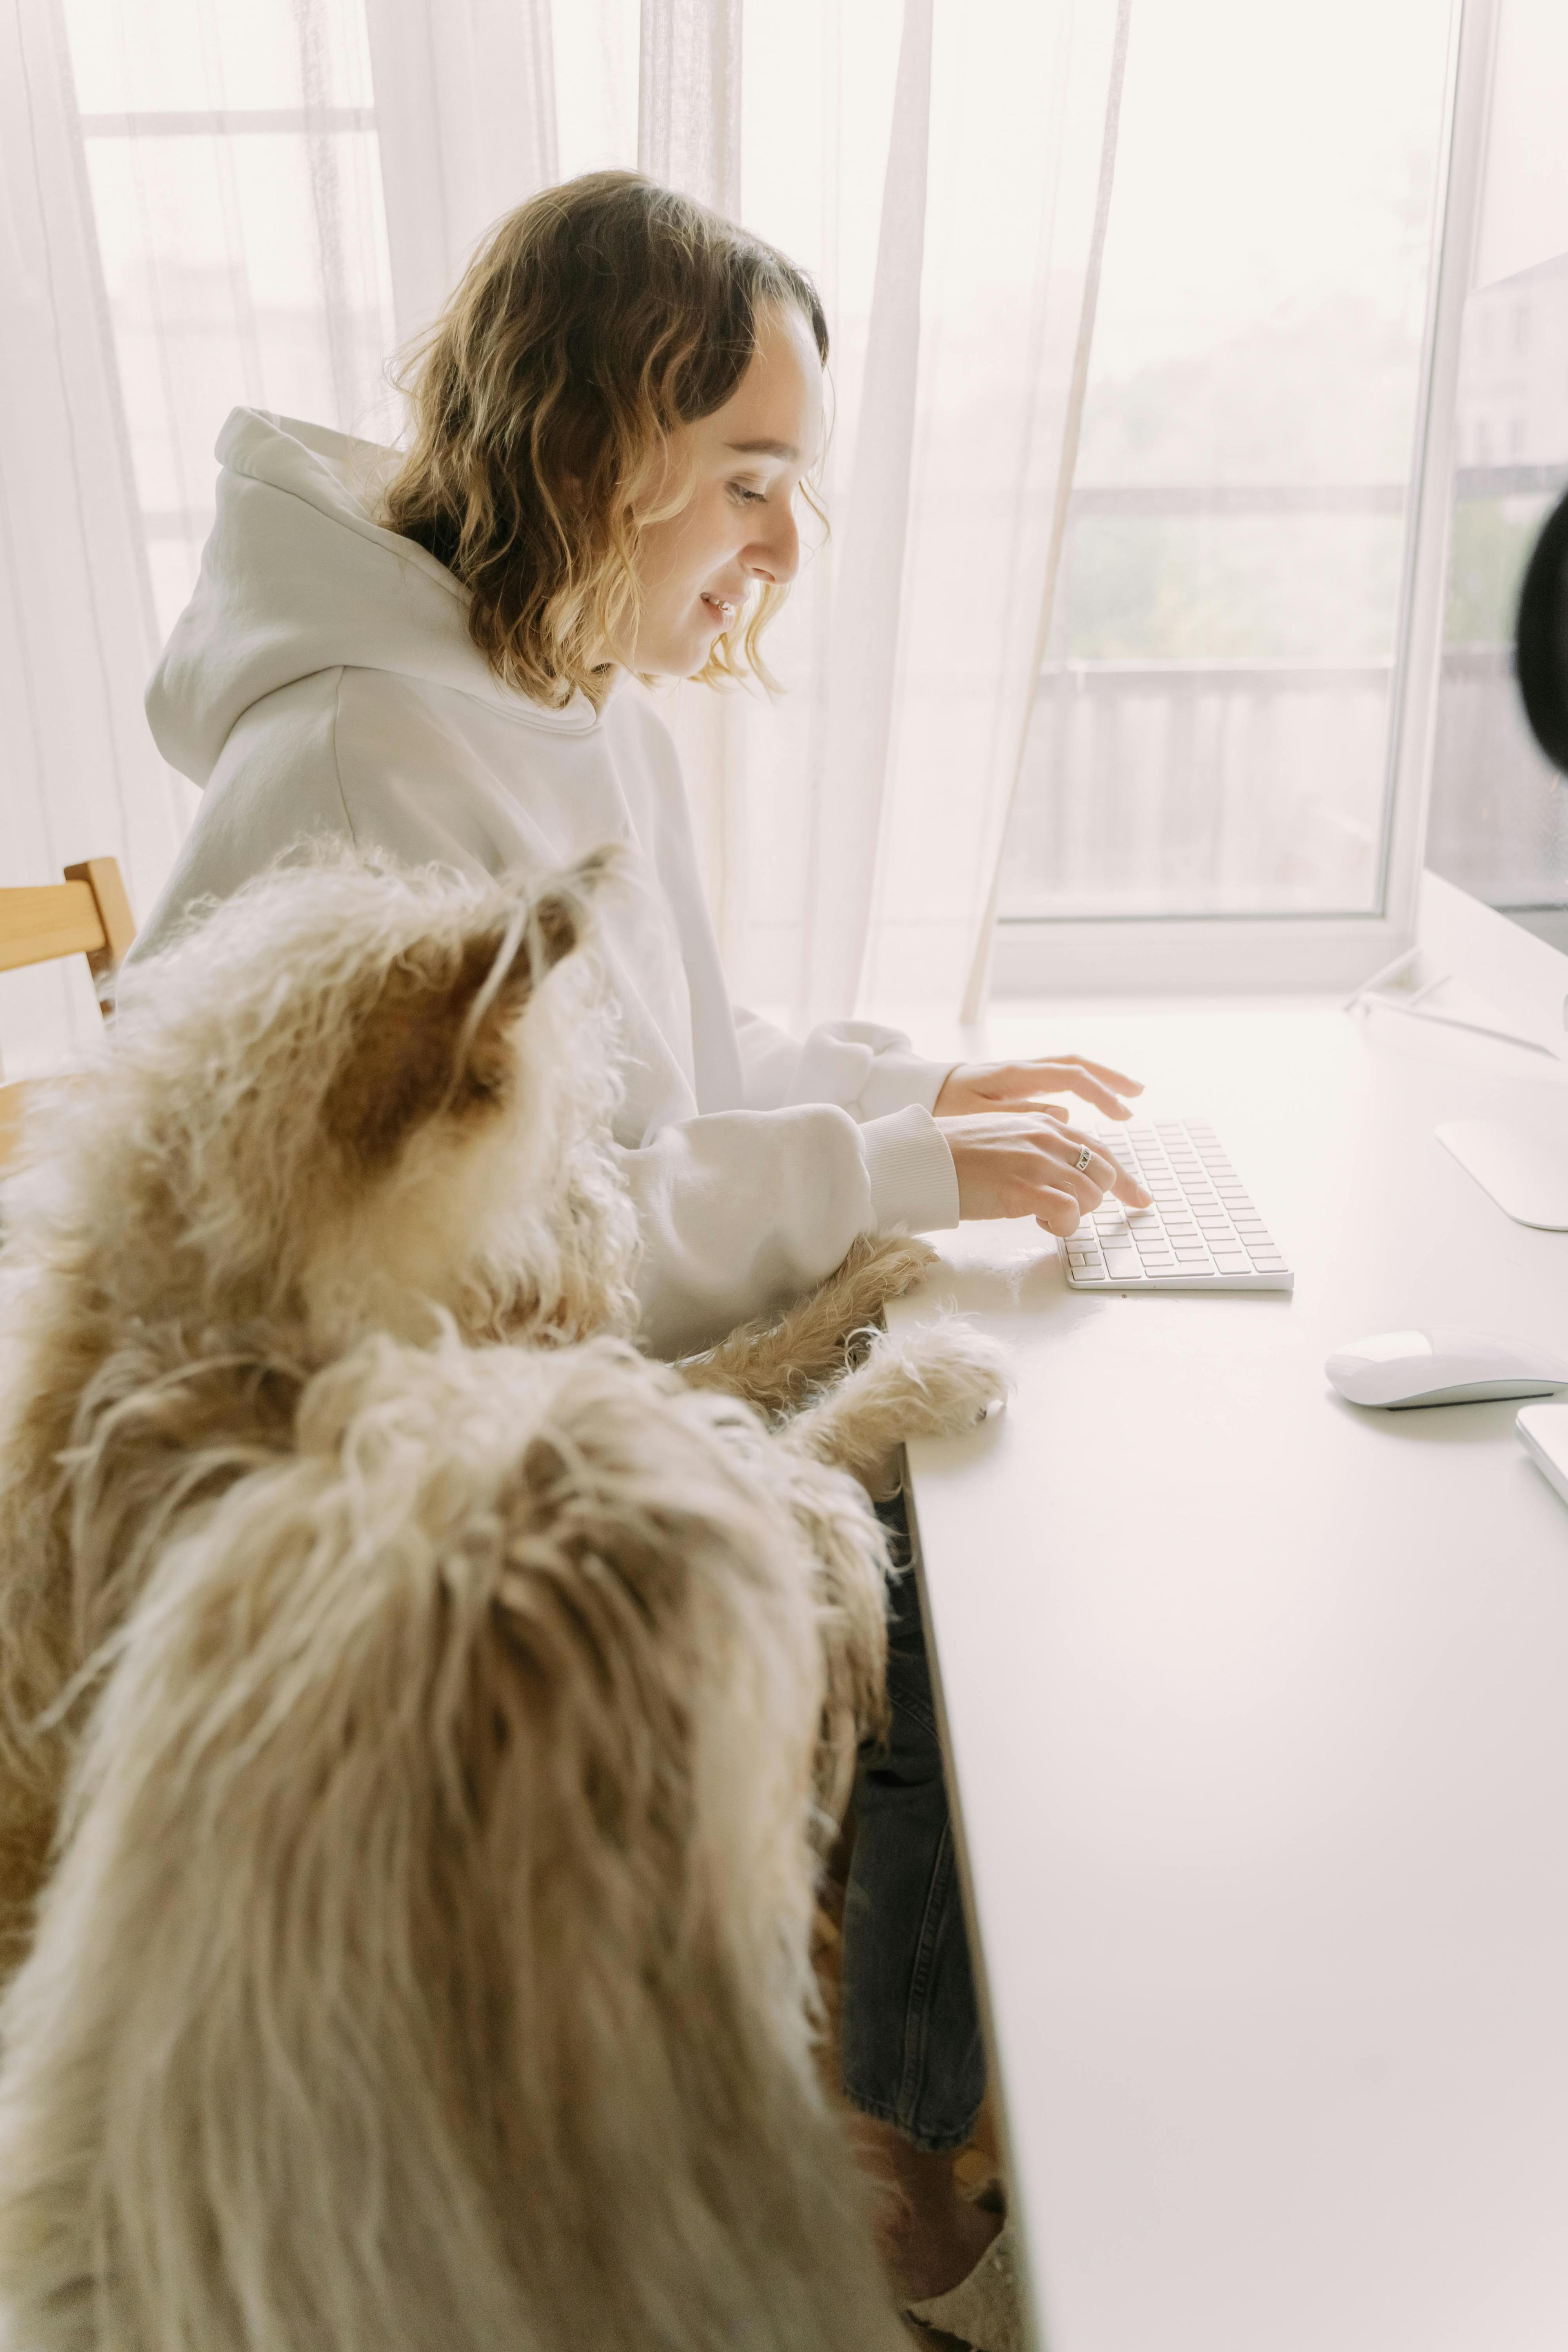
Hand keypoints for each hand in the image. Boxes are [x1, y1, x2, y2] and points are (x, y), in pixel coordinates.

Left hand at [933, 1055, 1143, 1122]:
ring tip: (1129, 1097)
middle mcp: (1024, 1069)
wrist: (922, 1091)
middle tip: (1137, 1098)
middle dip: (1110, 1080)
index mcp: (1016, 1074)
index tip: (1123, 1113)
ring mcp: (1024, 1074)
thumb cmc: (946, 1107)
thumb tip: (1065, 1114)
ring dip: (1101, 1081)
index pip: (1070, 1076)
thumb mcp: (979, 1116)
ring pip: (1071, 1070)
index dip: (1100, 1093)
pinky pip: (1059, 1081)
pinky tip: (1094, 1106)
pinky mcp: (1020, 1084)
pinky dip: (1082, 1089)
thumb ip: (1021, 1115)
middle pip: (1078, 1065)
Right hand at [938, 1110, 1151, 1235]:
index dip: (1125, 1180)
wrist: (923, 1159)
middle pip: (1103, 1174)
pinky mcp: (1025, 1187)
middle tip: (1065, 1213)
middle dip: (1093, 1200)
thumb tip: (1063, 1170)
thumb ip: (1038, 1146)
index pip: (1100, 1150)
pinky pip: (1069, 1214)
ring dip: (1073, 1215)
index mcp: (1044, 1123)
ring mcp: (1037, 1161)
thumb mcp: (1006, 1138)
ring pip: (1090, 1196)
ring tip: (1041, 1217)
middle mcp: (1047, 1137)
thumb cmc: (956, 1154)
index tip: (1141, 1199)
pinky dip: (1062, 1226)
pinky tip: (1039, 1224)